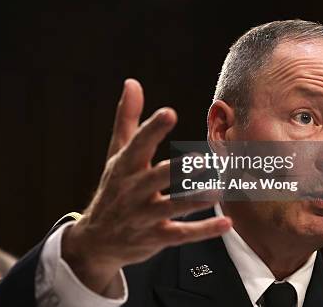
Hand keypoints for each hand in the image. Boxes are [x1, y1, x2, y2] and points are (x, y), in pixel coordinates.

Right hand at [61, 79, 231, 294]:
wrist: (96, 241)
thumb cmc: (113, 188)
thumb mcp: (116, 153)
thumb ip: (127, 118)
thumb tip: (132, 82)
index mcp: (125, 166)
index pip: (138, 145)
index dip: (153, 129)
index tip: (169, 113)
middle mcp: (133, 190)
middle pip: (155, 178)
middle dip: (176, 170)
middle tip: (202, 159)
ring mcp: (144, 216)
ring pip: (172, 207)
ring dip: (195, 200)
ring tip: (218, 190)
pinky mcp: (156, 237)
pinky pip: (181, 235)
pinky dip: (204, 230)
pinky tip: (226, 223)